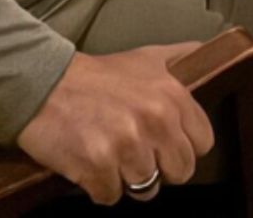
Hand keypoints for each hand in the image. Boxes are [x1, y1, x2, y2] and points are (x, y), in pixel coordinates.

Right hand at [17, 44, 213, 205]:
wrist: (46, 84)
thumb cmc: (100, 74)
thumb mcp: (148, 57)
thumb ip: (180, 57)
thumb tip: (205, 55)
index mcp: (173, 97)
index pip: (203, 143)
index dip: (185, 147)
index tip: (168, 145)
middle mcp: (156, 122)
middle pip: (180, 171)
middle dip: (161, 169)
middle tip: (139, 156)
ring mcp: (127, 146)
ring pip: (146, 188)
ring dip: (128, 178)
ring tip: (112, 156)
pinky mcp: (97, 167)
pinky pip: (111, 196)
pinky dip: (100, 187)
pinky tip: (91, 165)